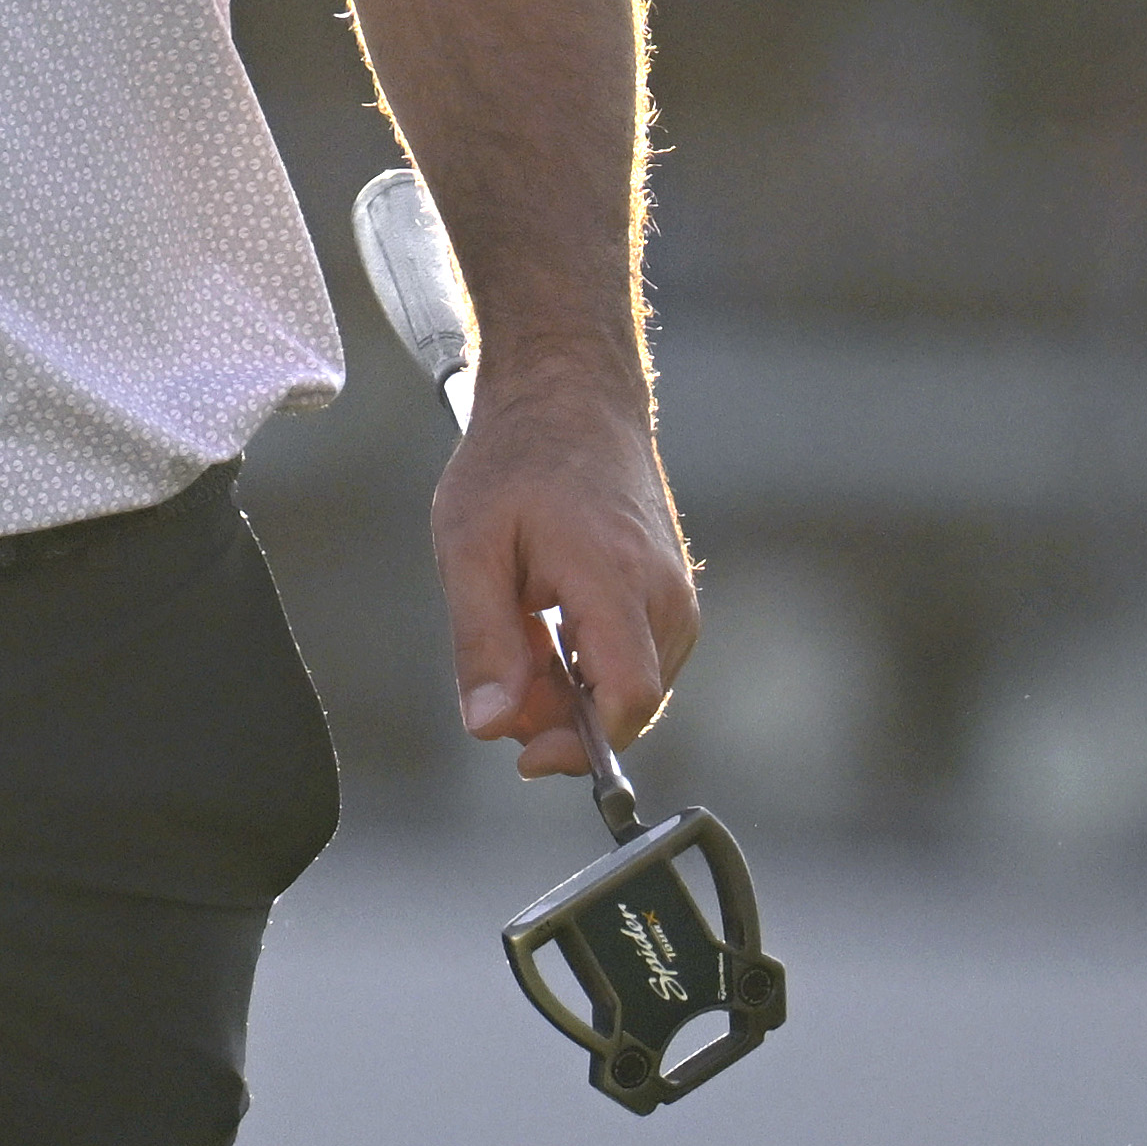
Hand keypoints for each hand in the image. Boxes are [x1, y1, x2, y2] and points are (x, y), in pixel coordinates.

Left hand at [431, 367, 698, 780]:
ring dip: (572, 693)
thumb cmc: (516, 460)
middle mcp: (664, 591)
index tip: (523, 750)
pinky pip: (640, 660)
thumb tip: (489, 727)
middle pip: (630, 704)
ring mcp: (676, 593)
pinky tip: (545, 629)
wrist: (573, 395)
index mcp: (616, 577)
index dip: (578, 743)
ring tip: (518, 638)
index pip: (627, 698)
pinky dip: (590, 667)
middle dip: (562, 718)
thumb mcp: (470, 546)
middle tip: (500, 685)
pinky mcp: (673, 594)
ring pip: (634, 687)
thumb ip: (482, 642)